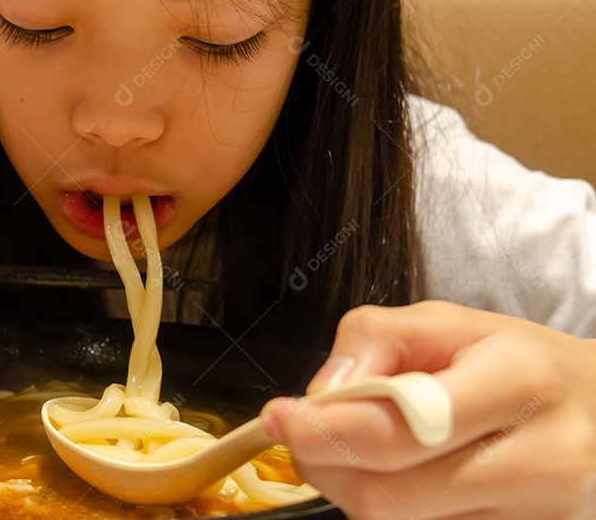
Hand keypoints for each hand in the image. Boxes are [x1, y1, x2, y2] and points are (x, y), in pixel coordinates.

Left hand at [262, 301, 595, 519]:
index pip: (398, 430)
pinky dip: (395, 511)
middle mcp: (544, 460)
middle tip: (305, 435)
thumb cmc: (518, 363)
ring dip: (355, 491)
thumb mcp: (448, 323)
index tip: (278, 418)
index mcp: (520, 382)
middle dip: (326, 465)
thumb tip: (322, 393)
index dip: (323, 431)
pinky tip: (402, 479)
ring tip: (363, 450)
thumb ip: (375, 341)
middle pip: (390, 496)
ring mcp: (544, 518)